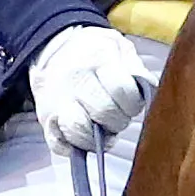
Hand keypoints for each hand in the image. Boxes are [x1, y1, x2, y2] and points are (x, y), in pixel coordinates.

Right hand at [27, 22, 153, 153]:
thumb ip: (136, 69)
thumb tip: (149, 91)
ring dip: (97, 139)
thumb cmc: (93, 53)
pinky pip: (60, 145)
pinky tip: (84, 136)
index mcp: (98, 59)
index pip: (123, 91)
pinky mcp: (45, 119)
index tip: (130, 102)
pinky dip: (75, 147)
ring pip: (80, 132)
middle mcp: (74, 80)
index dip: (133, 103)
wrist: (53, 48)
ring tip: (101, 129)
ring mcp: (56, 101)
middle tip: (117, 115)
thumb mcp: (119, 48)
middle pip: (104, 113)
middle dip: (118, 120)